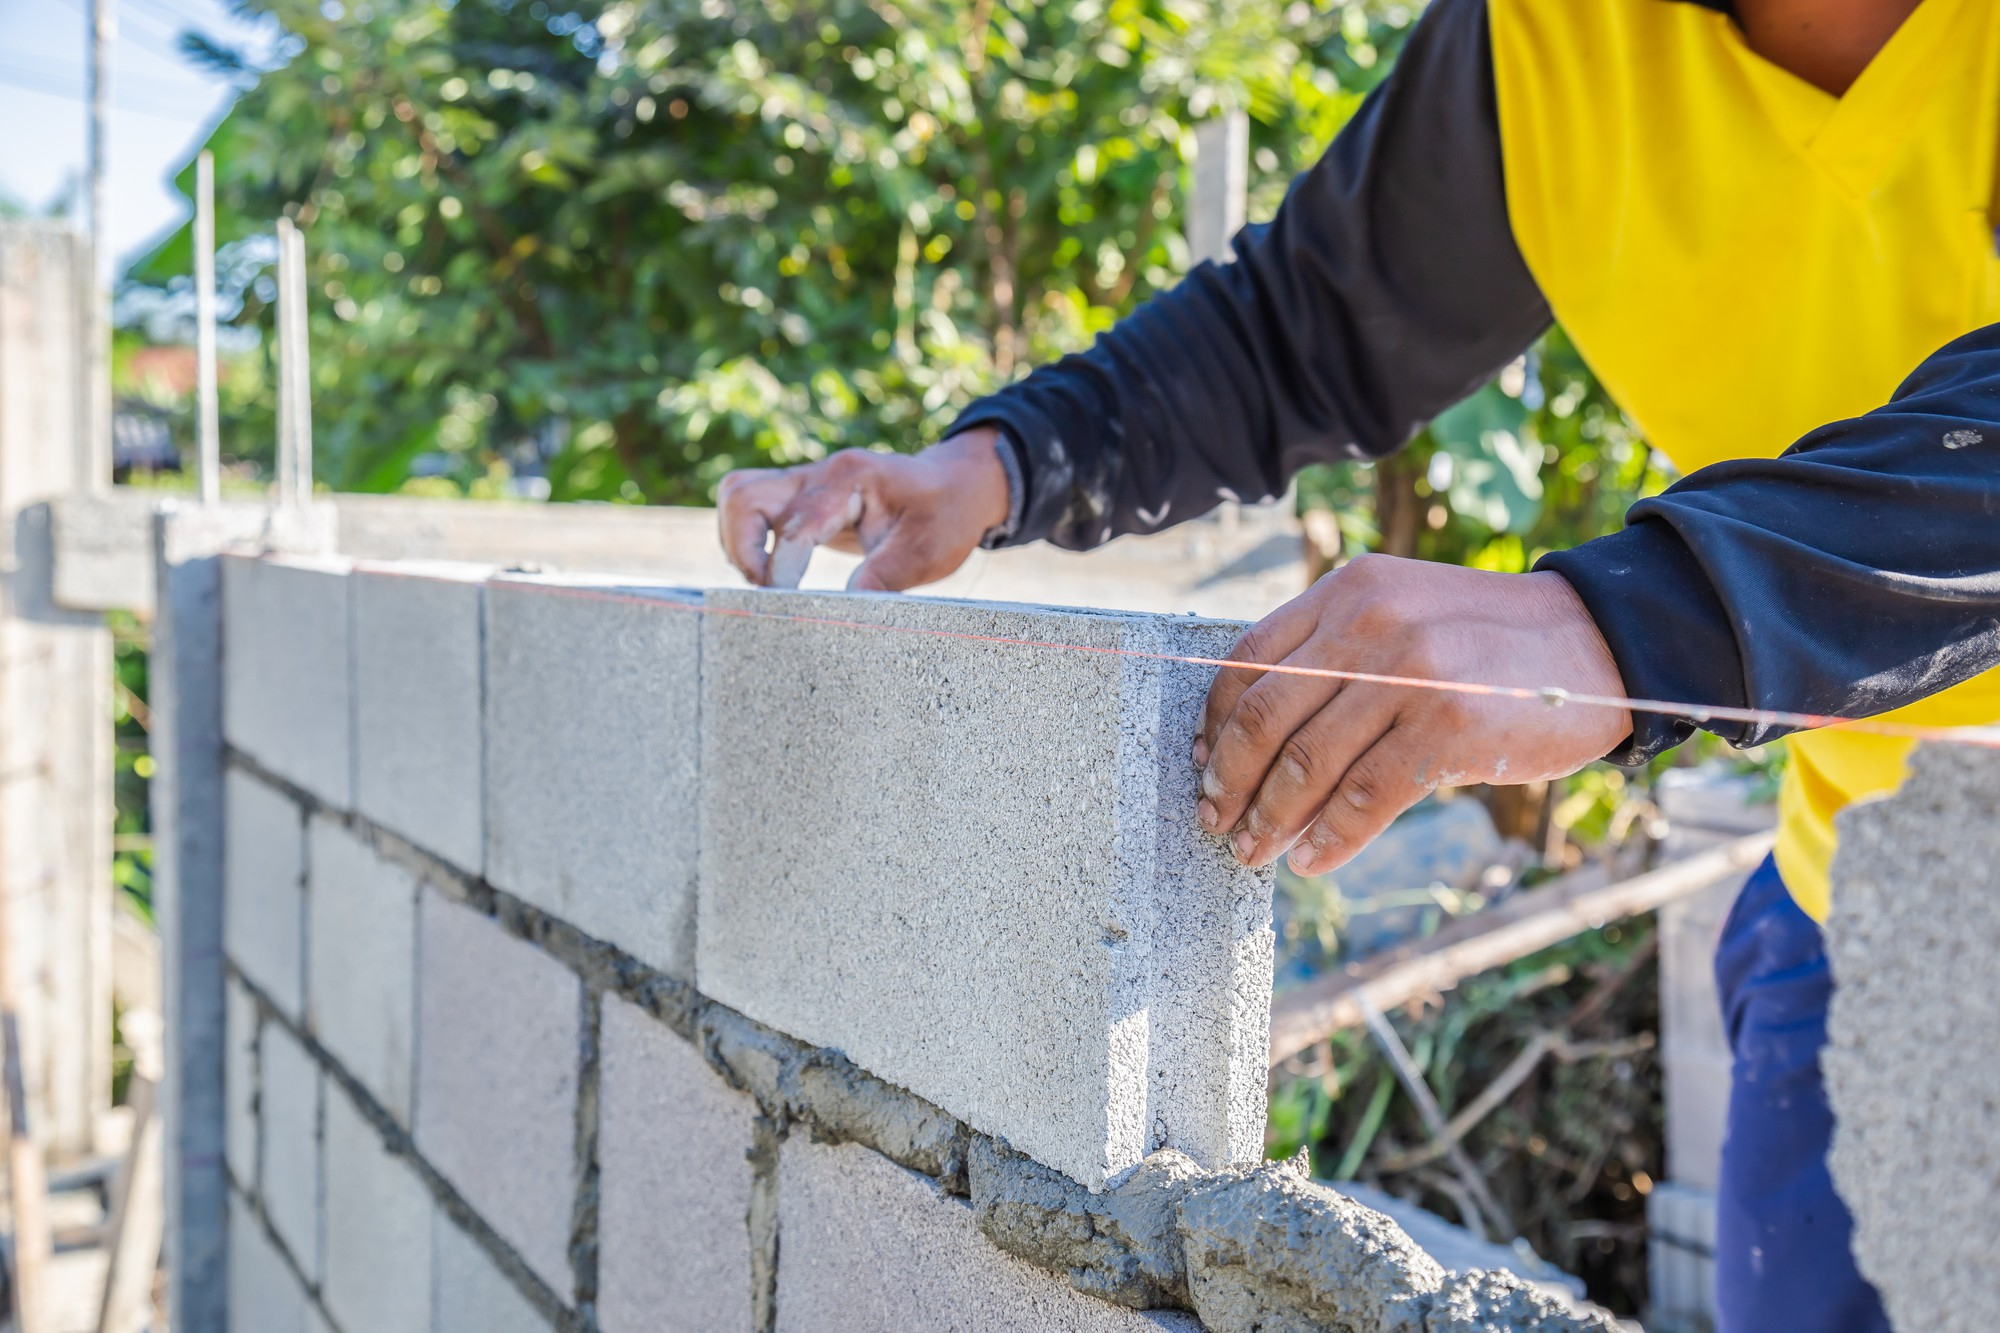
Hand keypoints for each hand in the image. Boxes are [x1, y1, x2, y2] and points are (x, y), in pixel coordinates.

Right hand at [716, 428, 1009, 591]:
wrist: (956, 486)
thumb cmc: (944, 515)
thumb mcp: (926, 551)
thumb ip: (883, 578)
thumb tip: (840, 615)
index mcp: (849, 480)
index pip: (794, 526)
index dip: (779, 572)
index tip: (783, 609)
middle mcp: (818, 475)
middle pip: (742, 495)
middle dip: (741, 550)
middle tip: (766, 594)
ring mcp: (804, 482)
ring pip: (738, 495)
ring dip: (738, 542)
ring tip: (765, 583)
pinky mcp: (799, 498)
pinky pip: (749, 507)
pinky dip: (747, 540)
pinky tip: (773, 572)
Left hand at [1193, 555, 1630, 873]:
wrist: (1597, 642)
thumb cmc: (1488, 643)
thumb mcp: (1402, 613)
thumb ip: (1336, 652)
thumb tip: (1257, 742)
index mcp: (1346, 590)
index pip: (1248, 657)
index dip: (1214, 721)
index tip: (1200, 764)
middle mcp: (1369, 622)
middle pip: (1265, 715)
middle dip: (1229, 779)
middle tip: (1217, 821)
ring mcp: (1408, 672)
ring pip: (1307, 761)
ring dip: (1272, 818)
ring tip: (1257, 850)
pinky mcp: (1447, 724)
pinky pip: (1365, 796)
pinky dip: (1330, 836)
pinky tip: (1314, 859)